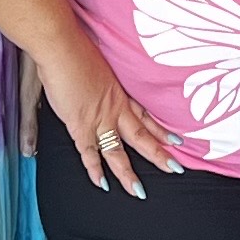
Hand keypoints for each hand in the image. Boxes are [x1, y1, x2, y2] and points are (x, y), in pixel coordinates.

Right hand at [36, 49, 179, 197]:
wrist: (62, 47)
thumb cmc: (75, 50)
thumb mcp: (97, 66)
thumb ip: (98, 82)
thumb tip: (93, 87)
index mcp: (119, 94)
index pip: (145, 116)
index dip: (160, 129)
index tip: (176, 140)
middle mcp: (114, 109)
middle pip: (142, 137)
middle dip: (158, 155)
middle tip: (176, 169)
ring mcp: (99, 119)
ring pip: (119, 152)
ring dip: (128, 174)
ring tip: (139, 192)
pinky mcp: (80, 125)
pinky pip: (90, 154)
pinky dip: (95, 171)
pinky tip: (102, 185)